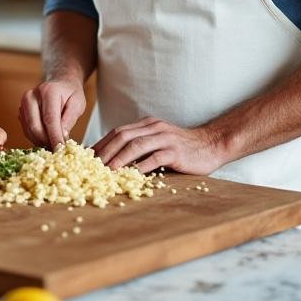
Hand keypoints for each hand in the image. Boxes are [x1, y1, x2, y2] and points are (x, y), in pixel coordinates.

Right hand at [18, 78, 84, 148]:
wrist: (61, 83)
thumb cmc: (70, 93)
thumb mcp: (77, 104)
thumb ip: (70, 119)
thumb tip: (61, 136)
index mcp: (48, 91)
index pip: (49, 119)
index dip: (54, 136)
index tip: (60, 149)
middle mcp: (32, 95)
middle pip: (35, 126)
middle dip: (47, 141)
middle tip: (58, 150)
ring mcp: (24, 103)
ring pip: (29, 130)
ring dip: (41, 141)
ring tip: (54, 144)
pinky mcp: (21, 111)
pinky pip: (26, 130)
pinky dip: (36, 138)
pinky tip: (46, 138)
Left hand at [92, 117, 226, 174]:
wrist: (212, 145)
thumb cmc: (183, 148)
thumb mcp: (159, 141)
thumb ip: (141, 145)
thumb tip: (116, 160)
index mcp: (147, 124)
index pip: (118, 131)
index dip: (101, 143)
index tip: (88, 157)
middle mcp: (154, 128)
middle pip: (122, 136)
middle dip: (105, 150)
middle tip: (91, 165)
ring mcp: (165, 138)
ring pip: (136, 145)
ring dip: (118, 158)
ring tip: (106, 170)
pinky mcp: (175, 151)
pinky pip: (154, 158)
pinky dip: (140, 166)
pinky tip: (130, 175)